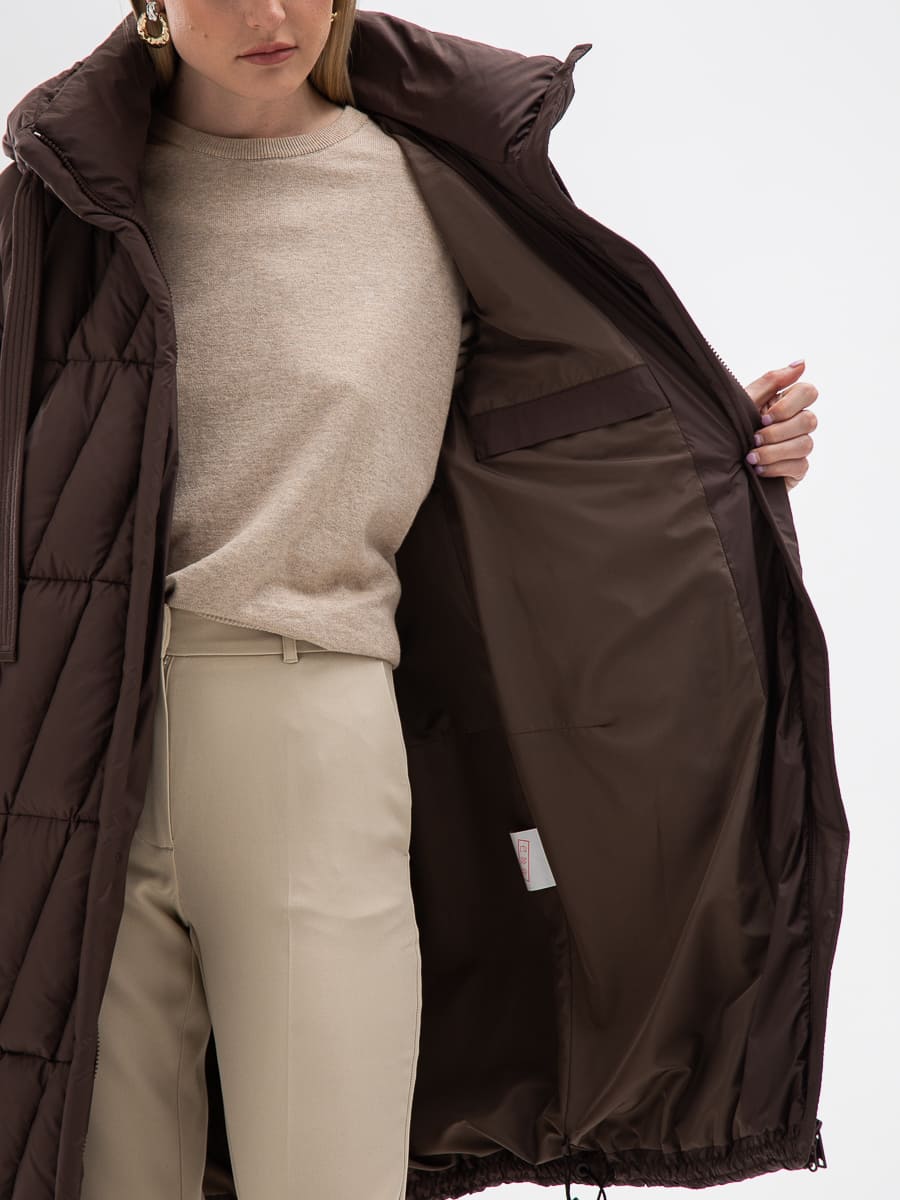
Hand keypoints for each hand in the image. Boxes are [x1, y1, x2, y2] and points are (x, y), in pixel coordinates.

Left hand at [742, 360, 817, 490]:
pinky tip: (758, 469)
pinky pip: (799, 465)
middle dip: (777, 432)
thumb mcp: (746, 402)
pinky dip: (775, 468)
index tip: (763, 418)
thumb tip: (802, 362)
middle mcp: (798, 422)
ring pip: (805, 444)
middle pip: (809, 420)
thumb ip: (771, 381)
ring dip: (774, 451)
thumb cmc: (732, 427)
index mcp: (787, 402)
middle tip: (754, 438)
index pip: (808, 392)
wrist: (719, 462)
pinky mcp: (797, 468)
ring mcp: (800, 445)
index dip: (787, 406)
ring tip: (751, 457)